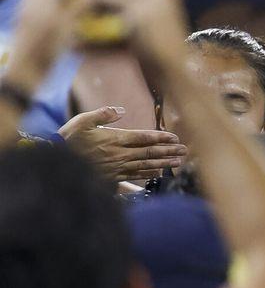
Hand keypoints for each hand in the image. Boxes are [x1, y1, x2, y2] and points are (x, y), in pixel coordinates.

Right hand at [59, 106, 187, 180]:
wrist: (56, 161)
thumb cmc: (69, 139)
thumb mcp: (82, 121)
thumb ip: (103, 114)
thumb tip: (121, 110)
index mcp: (114, 139)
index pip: (144, 137)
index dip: (161, 137)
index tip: (175, 137)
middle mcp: (119, 154)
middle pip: (150, 152)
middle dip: (169, 151)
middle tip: (185, 150)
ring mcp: (117, 167)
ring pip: (146, 165)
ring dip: (164, 163)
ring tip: (179, 161)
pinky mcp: (112, 177)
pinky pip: (135, 175)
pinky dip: (149, 173)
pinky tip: (159, 172)